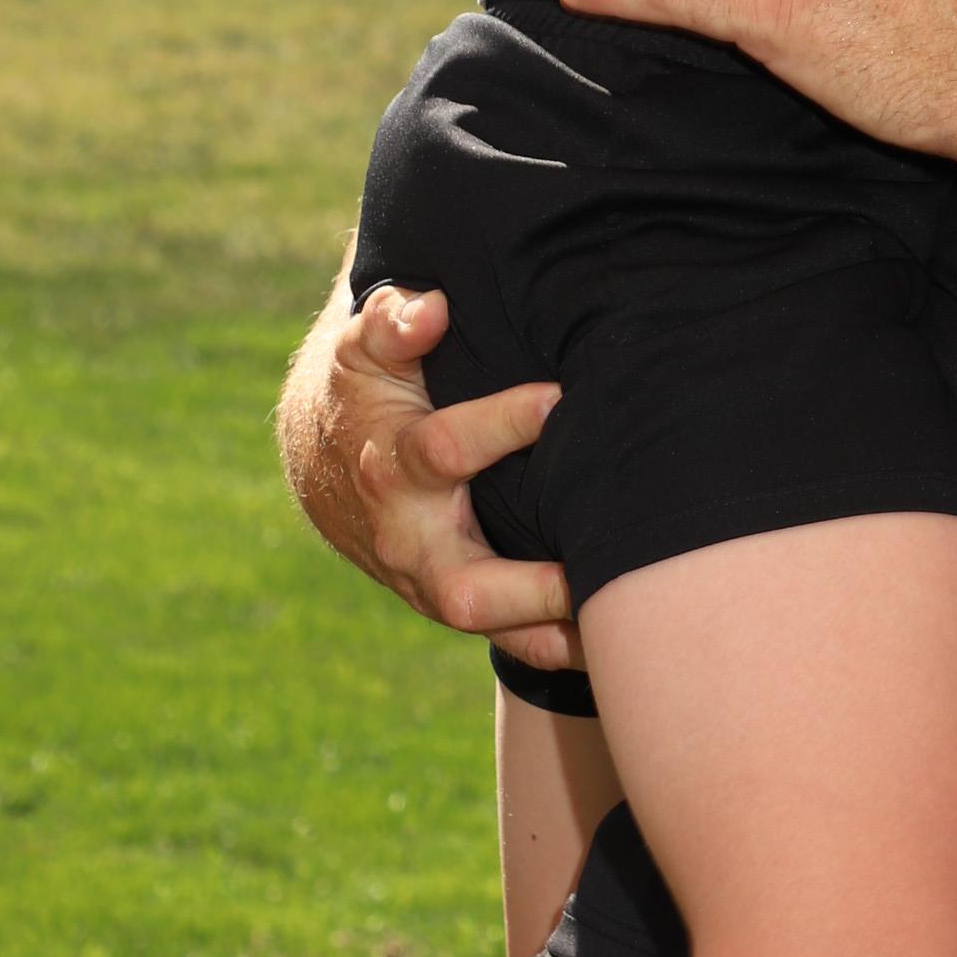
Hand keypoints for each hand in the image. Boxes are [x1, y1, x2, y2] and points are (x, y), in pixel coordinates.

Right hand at [287, 279, 580, 673]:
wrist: (330, 463)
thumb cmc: (367, 393)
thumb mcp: (367, 350)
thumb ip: (395, 323)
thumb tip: (432, 310)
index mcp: (394, 467)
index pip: (443, 451)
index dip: (499, 423)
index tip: (557, 398)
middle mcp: (412, 540)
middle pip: (464, 587)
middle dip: (531, 586)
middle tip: (595, 569)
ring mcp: (434, 583)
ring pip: (494, 628)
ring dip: (556, 631)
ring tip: (626, 626)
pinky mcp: (462, 603)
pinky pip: (513, 639)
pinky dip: (561, 646)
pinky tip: (619, 644)